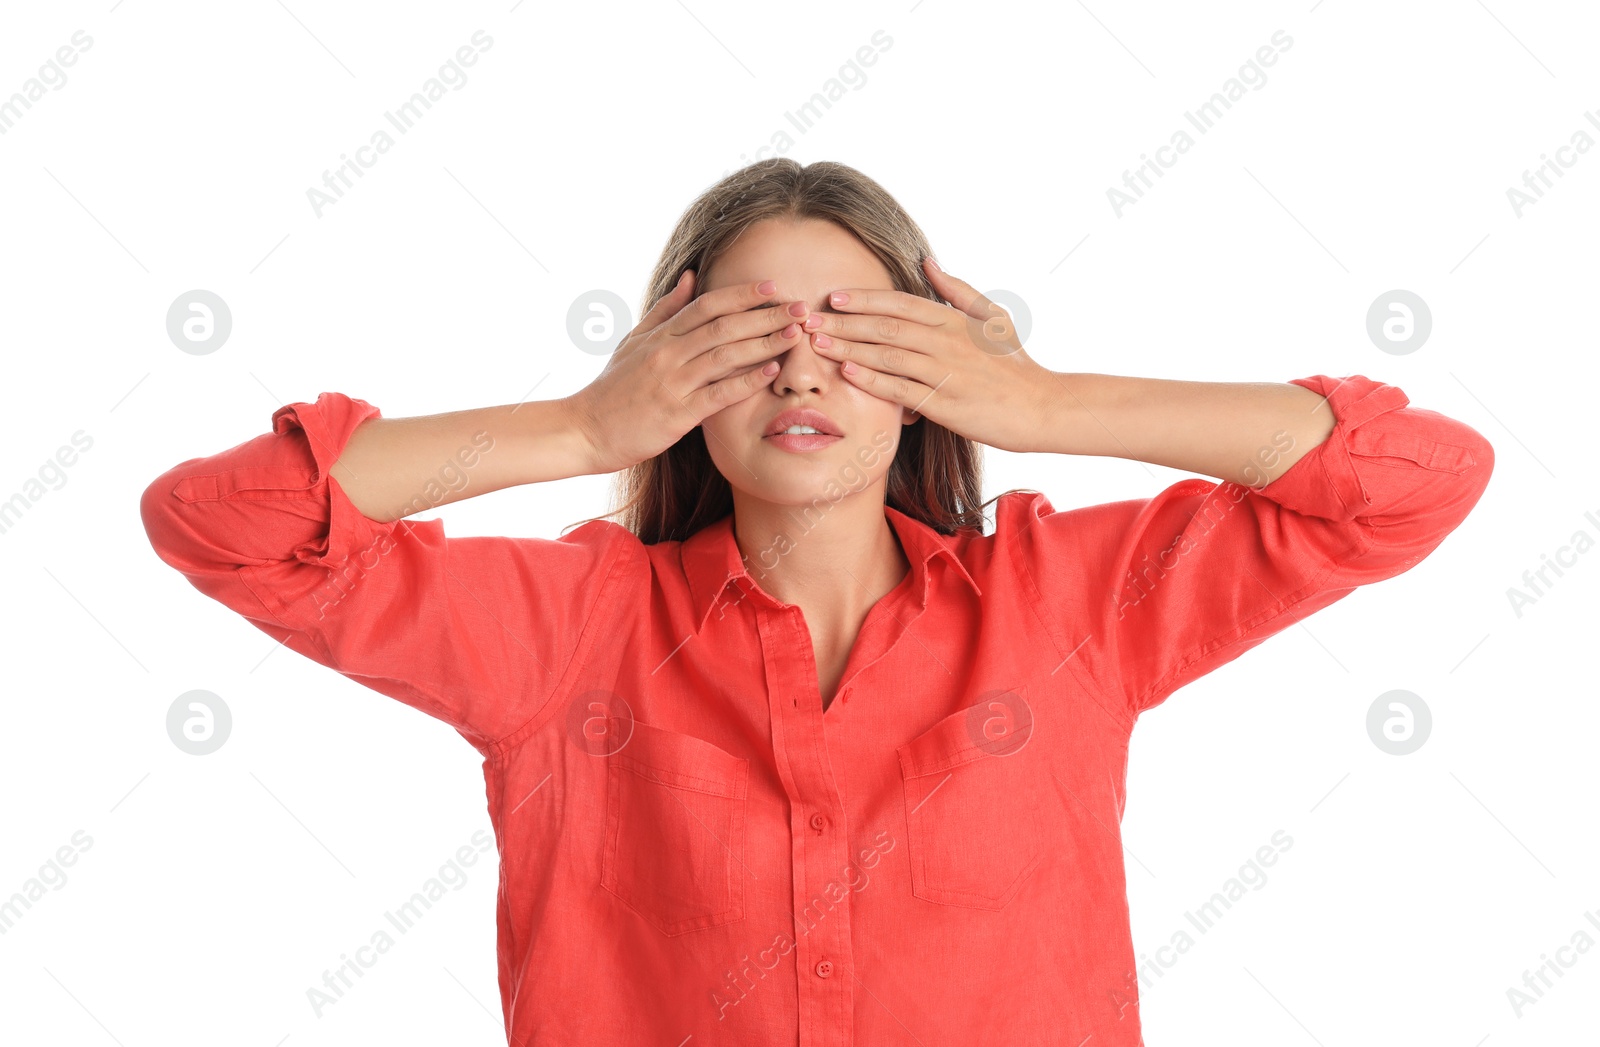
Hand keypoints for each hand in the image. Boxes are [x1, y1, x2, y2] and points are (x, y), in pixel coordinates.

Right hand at [567, 271, 809, 472]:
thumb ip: (665, 309)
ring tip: (795, 335)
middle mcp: (668, 354)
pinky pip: (717, 394)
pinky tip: (771, 372)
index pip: (707, 305)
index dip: (742, 294)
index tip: (773, 287)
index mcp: (660, 335)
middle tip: (800, 309)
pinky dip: (745, 381)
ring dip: (764, 343)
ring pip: (725, 355)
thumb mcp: (634, 341)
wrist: (585, 429)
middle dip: (765, 315)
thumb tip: (690, 275)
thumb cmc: (613, 388)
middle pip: (723, 326)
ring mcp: (672, 383)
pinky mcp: (676, 415)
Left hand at [803, 257, 1061, 452]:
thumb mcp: (993, 318)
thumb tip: (927, 261)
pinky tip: (847, 372)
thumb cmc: (1016, 364)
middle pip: (886, 326)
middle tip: (808, 318)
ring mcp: (945, 373)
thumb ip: (957, 290)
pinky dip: (873, 379)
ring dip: (849, 347)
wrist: (1042, 407)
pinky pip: (902, 389)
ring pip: (888, 355)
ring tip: (818, 343)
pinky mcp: (945, 405)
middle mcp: (947, 342)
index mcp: (955, 320)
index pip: (901, 303)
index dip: (864, 298)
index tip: (833, 296)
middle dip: (844, 321)